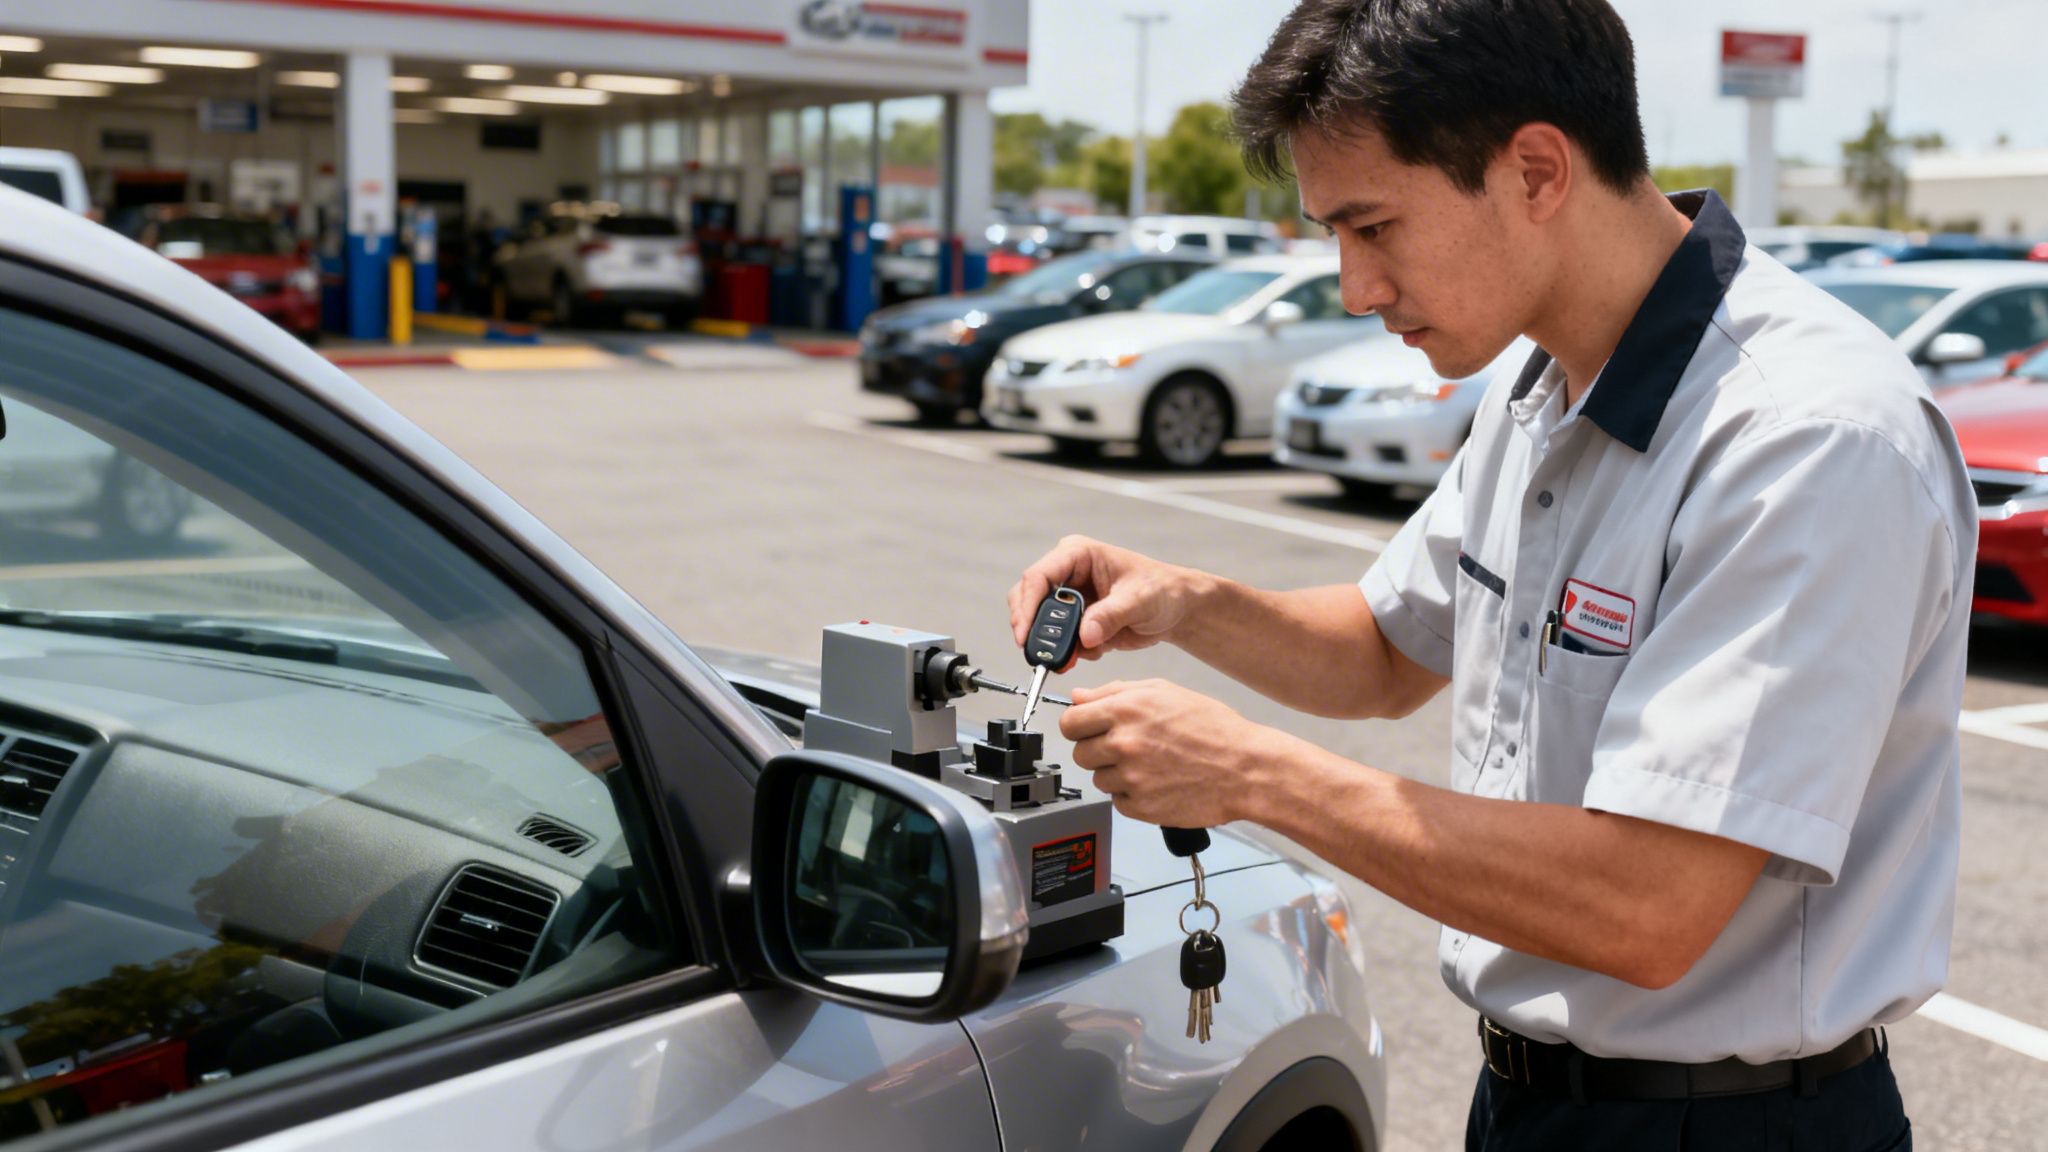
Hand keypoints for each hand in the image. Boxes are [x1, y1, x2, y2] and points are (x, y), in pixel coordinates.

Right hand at [1008, 536, 1196, 667]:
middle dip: (1035, 630)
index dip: (1027, 606)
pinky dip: (1070, 652)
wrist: (1175, 610)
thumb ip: (1110, 616)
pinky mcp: (1074, 621)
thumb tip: (1085, 635)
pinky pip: (1058, 640)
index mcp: (1078, 555)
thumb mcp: (1139, 600)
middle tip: (1044, 655)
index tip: (1024, 634)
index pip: (1038, 577)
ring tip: (1075, 657)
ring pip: (1039, 623)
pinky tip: (1095, 650)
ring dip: (1054, 644)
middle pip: (1029, 600)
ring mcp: (1068, 599)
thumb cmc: (1161, 590)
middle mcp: (1067, 574)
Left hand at [1059, 679, 1277, 826]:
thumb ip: (1115, 692)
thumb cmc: (1213, 728)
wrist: (1245, 769)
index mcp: (1126, 710)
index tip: (1089, 729)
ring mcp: (1130, 778)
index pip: (1069, 723)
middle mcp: (1123, 743)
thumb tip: (1079, 697)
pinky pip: (1117, 801)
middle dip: (1097, 750)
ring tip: (1150, 765)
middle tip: (1127, 748)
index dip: (1079, 726)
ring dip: (1116, 774)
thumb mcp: (1164, 692)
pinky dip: (1132, 795)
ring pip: (1098, 778)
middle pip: (1080, 753)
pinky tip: (1157, 783)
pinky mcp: (1139, 807)